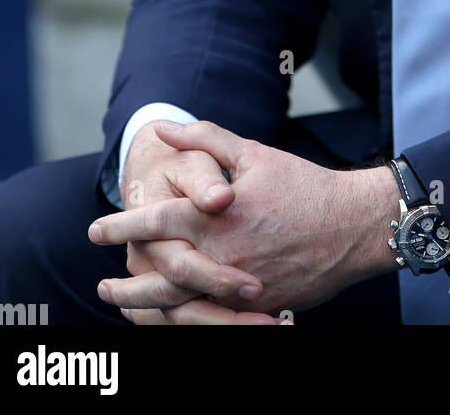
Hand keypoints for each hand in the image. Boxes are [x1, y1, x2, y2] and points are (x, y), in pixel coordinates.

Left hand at [90, 120, 399, 318]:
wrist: (352, 226)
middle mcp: (224, 254)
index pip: (157, 221)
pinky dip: (182, 319)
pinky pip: (209, 318)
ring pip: (180, 306)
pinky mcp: (255, 305)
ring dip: (147, 307)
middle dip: (127, 284)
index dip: (123, 226)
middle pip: (159, 277)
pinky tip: (169, 316)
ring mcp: (239, 286)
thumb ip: (205, 138)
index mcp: (219, 215)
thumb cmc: (303, 184)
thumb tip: (163, 129)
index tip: (97, 229)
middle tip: (105, 285)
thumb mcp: (254, 153)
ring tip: (127, 308)